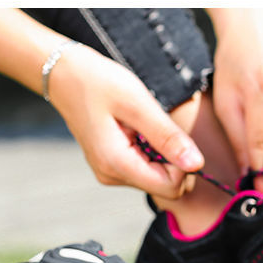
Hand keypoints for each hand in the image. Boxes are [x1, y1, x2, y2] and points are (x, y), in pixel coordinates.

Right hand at [48, 42, 203, 198]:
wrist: (64, 74)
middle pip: (166, 187)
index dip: (183, 164)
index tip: (172, 134)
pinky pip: (145, 169)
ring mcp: (110, 173)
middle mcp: (112, 176)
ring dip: (162, 153)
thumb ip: (168, 137)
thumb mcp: (138, 104)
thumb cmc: (98, 82)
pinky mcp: (111, 166)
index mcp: (117, 165)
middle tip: (158, 127)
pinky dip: (151, 151)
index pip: (171, 188)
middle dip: (174, 160)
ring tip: (142, 125)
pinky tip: (137, 129)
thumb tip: (198, 165)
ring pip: (157, 178)